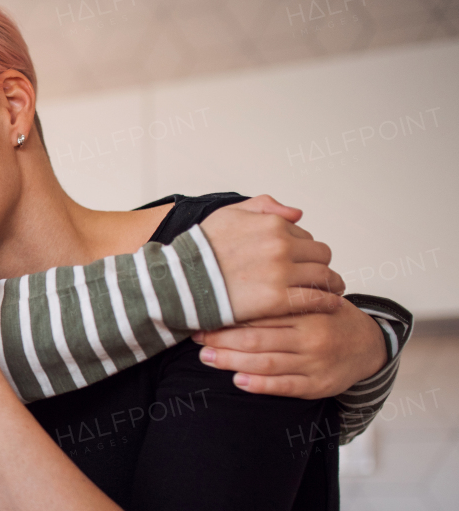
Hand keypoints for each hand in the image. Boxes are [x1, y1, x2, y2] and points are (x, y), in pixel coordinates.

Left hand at [192, 298, 386, 397]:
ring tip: (207, 357)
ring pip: (267, 363)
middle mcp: (312, 336)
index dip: (231, 314)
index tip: (205, 312)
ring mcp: (315, 362)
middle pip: (259, 338)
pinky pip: (284, 386)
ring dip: (232, 361)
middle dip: (223, 339)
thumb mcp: (313, 297)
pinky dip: (260, 385)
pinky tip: (238, 381)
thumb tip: (234, 283)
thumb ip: (283, 291)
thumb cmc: (329, 317)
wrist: (368, 345)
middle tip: (198, 337)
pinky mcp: (318, 385)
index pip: (263, 311)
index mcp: (309, 310)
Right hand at [200, 195, 344, 319]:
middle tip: (319, 277)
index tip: (300, 262)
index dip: (303, 250)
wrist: (180, 281)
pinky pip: (315, 299)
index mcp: (272, 224)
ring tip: (330, 291)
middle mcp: (281, 246)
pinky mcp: (277, 299)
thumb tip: (296, 214)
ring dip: (330, 283)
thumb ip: (264, 206)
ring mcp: (281, 273)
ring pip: (323, 276)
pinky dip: (327, 302)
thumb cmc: (199, 251)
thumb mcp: (228, 214)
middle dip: (319, 265)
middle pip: (320, 255)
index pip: (305, 236)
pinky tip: (330, 304)